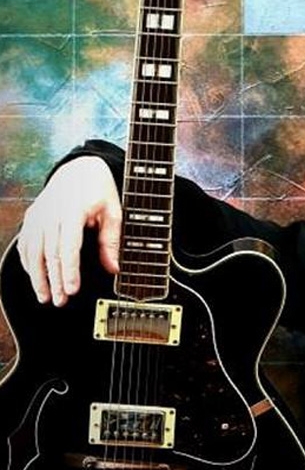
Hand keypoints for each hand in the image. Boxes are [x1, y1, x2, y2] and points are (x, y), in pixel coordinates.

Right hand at [16, 156, 121, 306]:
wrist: (78, 169)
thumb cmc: (98, 190)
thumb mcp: (113, 211)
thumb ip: (112, 240)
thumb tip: (114, 268)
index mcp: (74, 210)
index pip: (68, 246)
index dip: (68, 270)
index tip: (72, 289)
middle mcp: (51, 213)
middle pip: (49, 253)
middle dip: (54, 280)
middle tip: (60, 301)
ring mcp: (38, 216)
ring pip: (33, 251)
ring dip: (37, 277)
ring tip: (45, 297)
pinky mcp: (31, 218)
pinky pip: (25, 244)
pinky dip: (28, 263)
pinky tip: (35, 277)